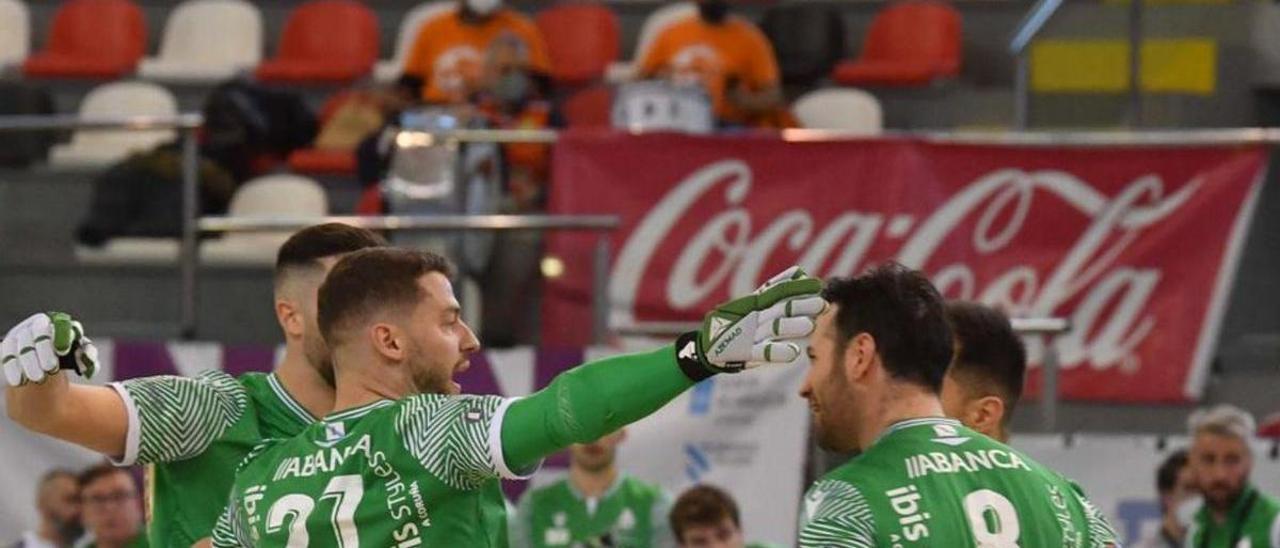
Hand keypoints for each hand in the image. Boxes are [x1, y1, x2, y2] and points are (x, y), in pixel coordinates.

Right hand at [2, 312, 98, 385]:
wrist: (44, 363)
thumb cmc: (67, 357)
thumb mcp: (79, 356)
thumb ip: (88, 357)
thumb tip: (87, 361)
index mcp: (58, 322)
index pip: (59, 324)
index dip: (61, 335)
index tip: (64, 351)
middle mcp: (37, 324)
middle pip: (39, 332)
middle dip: (44, 350)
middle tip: (51, 368)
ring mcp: (21, 334)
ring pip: (22, 345)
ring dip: (30, 362)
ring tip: (38, 378)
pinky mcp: (7, 346)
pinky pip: (7, 355)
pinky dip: (13, 369)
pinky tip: (19, 381)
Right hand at [677, 267, 825, 378]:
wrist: (705, 350)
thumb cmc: (733, 325)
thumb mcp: (752, 305)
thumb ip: (773, 289)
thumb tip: (799, 271)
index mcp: (754, 303)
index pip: (778, 292)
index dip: (797, 287)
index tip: (817, 283)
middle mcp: (752, 317)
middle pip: (779, 308)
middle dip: (800, 306)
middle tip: (822, 303)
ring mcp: (748, 334)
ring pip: (773, 328)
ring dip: (791, 326)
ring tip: (810, 326)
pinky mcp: (744, 353)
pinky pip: (762, 353)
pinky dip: (777, 353)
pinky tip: (793, 353)